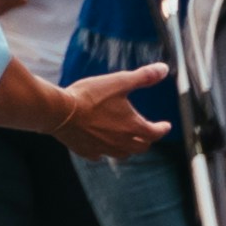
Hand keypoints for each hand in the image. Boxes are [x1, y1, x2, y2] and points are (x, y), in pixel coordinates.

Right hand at [51, 63, 169, 166]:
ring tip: (127, 140)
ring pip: (123, 154)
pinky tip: (101, 145)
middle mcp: (121, 142)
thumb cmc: (89, 96)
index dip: (162, 128)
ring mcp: (104, 149)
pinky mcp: (87, 151)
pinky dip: (105, 151)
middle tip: (147, 133)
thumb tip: (164, 69)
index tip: (165, 126)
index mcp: (133, 127)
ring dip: (129, 148)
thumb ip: (143, 77)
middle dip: (147, 139)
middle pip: (141, 147)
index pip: (155, 133)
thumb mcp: (119, 82)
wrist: (59, 111)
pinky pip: (100, 155)